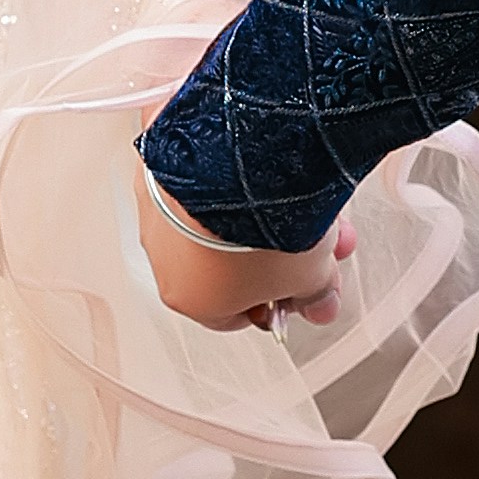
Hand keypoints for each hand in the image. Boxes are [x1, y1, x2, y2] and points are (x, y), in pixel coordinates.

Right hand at [134, 159, 351, 333]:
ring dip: (252, 218)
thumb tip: (321, 305)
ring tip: (297, 199)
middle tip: (313, 240)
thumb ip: (314, 294)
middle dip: (274, 257)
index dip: (273, 301)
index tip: (300, 286)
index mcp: (191, 299)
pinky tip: (262, 171)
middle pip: (225, 268)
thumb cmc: (262, 231)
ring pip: (211, 224)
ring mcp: (157, 212)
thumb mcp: (308, 274)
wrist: (237, 165)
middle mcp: (164, 259)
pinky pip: (198, 184)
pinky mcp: (158, 170)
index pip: (234, 314)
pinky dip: (227, 182)